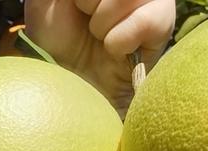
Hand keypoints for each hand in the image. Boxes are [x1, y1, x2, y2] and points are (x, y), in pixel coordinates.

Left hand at [23, 0, 175, 113]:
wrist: (73, 86)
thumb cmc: (57, 42)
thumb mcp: (44, 3)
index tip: (74, 5)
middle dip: (88, 3)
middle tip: (86, 21)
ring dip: (103, 23)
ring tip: (99, 37)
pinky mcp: (163, 22)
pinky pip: (147, 20)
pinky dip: (121, 40)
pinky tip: (115, 50)